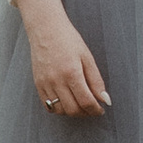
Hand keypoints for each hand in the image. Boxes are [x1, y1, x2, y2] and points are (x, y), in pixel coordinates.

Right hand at [16, 0, 108, 116]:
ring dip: (73, 112)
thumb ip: (96, 80)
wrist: (45, 29)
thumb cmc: (68, 40)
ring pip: (60, 110)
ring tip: (80, 104)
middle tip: (92, 108)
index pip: (86, 101)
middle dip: (86, 112)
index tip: (101, 109)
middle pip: (73, 109)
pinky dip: (59, 108)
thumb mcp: (87, 57)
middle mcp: (56, 80)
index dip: (96, 109)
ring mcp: (45, 83)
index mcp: (72, 72)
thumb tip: (105, 100)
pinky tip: (67, 101)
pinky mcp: (38, 84)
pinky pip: (48, 105)